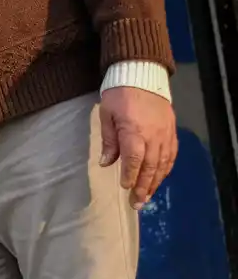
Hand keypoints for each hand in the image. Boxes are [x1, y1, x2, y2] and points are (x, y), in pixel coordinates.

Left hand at [99, 86, 177, 208]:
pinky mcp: (171, 132)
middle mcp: (153, 135)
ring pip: (162, 164)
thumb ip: (109, 140)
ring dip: (155, 182)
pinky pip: (171, 155)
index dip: (130, 175)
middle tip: (137, 203)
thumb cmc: (118, 94)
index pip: (134, 159)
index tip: (125, 187)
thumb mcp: (106, 114)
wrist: (141, 75)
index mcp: (134, 130)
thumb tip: (106, 163)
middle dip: (143, 187)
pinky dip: (165, 169)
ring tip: (147, 197)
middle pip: (150, 166)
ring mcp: (165, 134)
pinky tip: (159, 178)